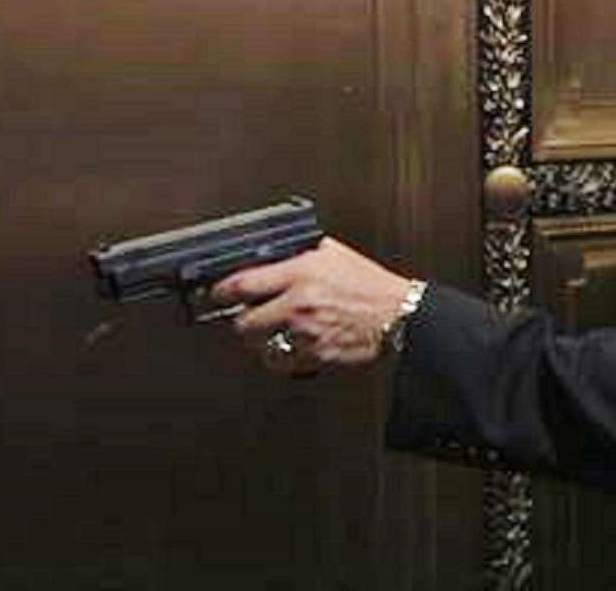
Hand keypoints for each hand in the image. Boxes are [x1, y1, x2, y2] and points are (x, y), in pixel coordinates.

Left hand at [210, 237, 410, 374]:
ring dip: (262, 341)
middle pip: (244, 322)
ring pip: (261, 346)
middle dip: (243, 320)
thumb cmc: (370, 286)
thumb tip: (276, 253)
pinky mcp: (314, 356)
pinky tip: (290, 347)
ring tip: (272, 333)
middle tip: (248, 317)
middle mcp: (298, 304)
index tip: (217, 293)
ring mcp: (305, 333)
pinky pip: (282, 363)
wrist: (398, 315)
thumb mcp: (335, 255)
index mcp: (300, 273)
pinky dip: (281, 357)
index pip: (243, 283)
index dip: (221, 290)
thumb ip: (302, 253)